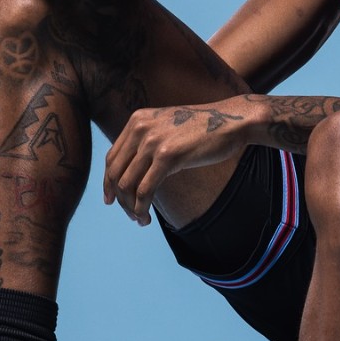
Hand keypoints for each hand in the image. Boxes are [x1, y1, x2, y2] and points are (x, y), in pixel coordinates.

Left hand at [103, 102, 252, 223]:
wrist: (231, 121)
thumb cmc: (204, 128)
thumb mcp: (168, 127)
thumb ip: (149, 141)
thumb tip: (135, 169)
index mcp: (137, 120)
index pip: (111, 158)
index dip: (107, 182)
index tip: (111, 200)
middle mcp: (140, 129)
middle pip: (115, 173)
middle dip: (119, 199)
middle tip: (130, 215)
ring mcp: (153, 142)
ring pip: (127, 184)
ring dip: (131, 207)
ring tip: (140, 220)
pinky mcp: (168, 156)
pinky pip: (145, 190)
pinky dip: (141, 208)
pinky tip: (146, 217)